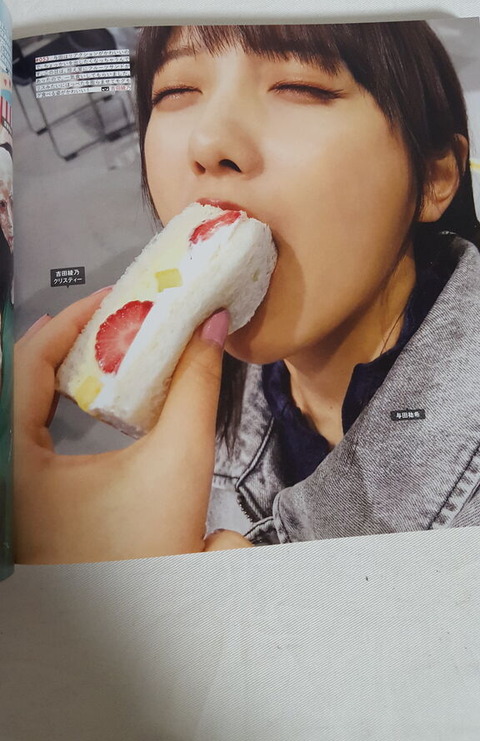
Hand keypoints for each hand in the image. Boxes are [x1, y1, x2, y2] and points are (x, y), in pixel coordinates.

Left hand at [14, 289, 251, 562]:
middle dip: (71, 339)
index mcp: (17, 463)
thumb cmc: (151, 555)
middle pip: (22, 377)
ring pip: (24, 401)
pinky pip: (30, 427)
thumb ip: (196, 387)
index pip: (27, 363)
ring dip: (65, 366)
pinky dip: (61, 398)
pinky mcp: (26, 495)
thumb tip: (208, 329)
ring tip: (107, 343)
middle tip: (115, 316)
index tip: (112, 299)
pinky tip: (92, 390)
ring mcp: (12, 485)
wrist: (151, 614)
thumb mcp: (179, 460)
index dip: (72, 320)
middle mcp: (5, 471)